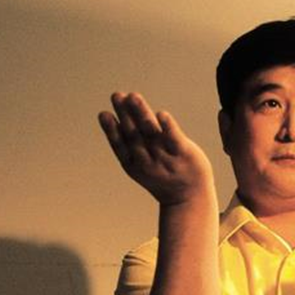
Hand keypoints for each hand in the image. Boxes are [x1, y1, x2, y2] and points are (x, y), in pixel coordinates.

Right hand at [98, 92, 213, 205]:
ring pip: (151, 133)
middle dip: (125, 115)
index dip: (111, 130)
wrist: (190, 199)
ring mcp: (167, 159)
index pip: (121, 147)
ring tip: (132, 97)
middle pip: (134, 135)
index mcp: (135, 167)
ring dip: (141, 114)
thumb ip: (134, 149)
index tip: (104, 114)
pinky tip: (161, 114)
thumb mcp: (144, 169)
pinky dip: (167, 127)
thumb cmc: (165, 179)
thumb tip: (124, 118)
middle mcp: (149, 163)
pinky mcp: (185, 154)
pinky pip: (174, 139)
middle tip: (117, 95)